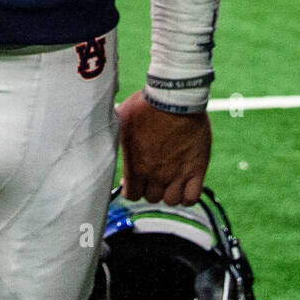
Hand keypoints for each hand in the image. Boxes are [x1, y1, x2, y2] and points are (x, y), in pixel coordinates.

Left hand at [117, 89, 210, 205]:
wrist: (175, 98)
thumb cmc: (146, 105)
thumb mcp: (122, 119)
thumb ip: (113, 133)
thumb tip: (103, 133)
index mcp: (136, 167)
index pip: (131, 195)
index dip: (131, 189)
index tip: (133, 181)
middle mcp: (156, 175)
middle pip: (152, 198)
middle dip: (150, 188)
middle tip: (153, 174)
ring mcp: (178, 173)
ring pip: (171, 201)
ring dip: (169, 192)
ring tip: (169, 179)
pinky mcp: (197, 168)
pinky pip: (192, 197)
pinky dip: (188, 196)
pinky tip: (185, 184)